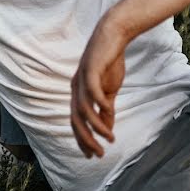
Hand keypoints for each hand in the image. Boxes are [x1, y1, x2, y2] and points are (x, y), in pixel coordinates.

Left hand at [70, 19, 128, 157]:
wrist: (113, 35)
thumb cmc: (110, 63)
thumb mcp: (110, 90)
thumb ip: (107, 109)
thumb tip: (108, 129)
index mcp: (78, 93)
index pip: (76, 121)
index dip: (83, 139)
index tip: (92, 155)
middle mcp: (76, 88)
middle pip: (76, 119)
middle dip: (86, 139)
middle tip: (98, 154)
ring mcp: (81, 79)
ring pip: (83, 109)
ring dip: (95, 127)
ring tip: (108, 139)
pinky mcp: (90, 70)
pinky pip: (91, 92)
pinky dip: (98, 106)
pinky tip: (108, 116)